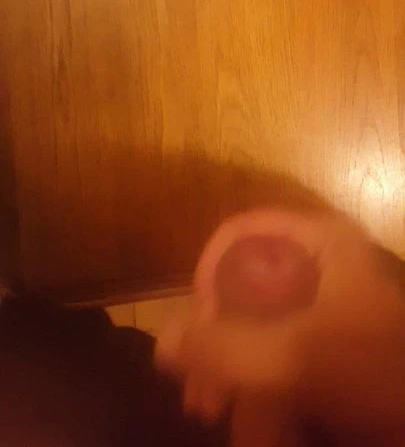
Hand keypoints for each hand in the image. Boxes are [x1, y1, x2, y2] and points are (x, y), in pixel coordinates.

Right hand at [156, 205, 404, 444]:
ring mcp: (322, 307)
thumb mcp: (298, 354)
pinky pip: (273, 354)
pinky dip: (251, 384)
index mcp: (319, 244)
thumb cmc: (373, 369)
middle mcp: (317, 267)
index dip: (211, 270)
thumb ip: (226, 348)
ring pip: (254, 326)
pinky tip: (236, 418)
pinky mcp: (324, 346)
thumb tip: (162, 340)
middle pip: (243, 285)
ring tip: (206, 408)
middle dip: (212, 338)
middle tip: (192, 383)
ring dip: (225, 369)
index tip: (198, 319)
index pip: (243, 234)